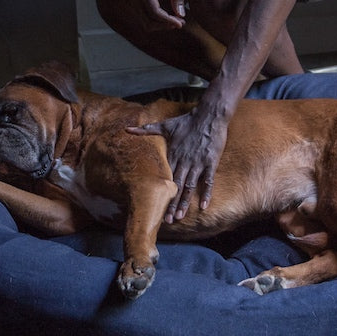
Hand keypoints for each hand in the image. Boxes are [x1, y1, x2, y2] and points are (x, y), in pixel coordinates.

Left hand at [128, 108, 227, 222]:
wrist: (209, 115)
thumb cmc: (186, 121)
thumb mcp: (164, 125)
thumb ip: (145, 130)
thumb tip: (126, 129)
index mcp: (173, 155)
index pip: (165, 178)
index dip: (160, 193)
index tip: (155, 207)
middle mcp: (184, 161)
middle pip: (176, 187)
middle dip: (171, 204)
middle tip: (167, 221)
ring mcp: (197, 163)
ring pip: (189, 187)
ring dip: (185, 203)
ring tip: (180, 217)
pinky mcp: (210, 162)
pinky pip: (208, 181)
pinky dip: (206, 193)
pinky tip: (205, 206)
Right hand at [131, 0, 186, 30]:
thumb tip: (181, 15)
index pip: (155, 13)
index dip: (168, 21)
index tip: (181, 23)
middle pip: (149, 22)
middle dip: (165, 26)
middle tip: (181, 23)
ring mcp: (133, 3)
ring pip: (147, 25)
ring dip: (162, 26)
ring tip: (177, 21)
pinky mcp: (135, 6)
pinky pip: (146, 21)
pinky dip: (157, 23)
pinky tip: (169, 19)